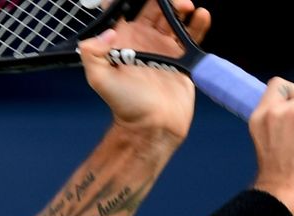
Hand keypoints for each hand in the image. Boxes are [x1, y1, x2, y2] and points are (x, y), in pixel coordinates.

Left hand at [78, 0, 209, 140]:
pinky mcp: (181, 57)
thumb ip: (93, 54)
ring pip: (172, 17)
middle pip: (153, 8)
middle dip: (162, 0)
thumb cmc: (125, 105)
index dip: (128, 1)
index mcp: (122, 41)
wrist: (152, 125)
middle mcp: (142, 41)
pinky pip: (191, 34)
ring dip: (180, 7)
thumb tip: (107, 32)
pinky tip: (200, 16)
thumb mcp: (100, 80)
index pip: (123, 11)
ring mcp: (162, 47)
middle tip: (172, 1)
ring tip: (187, 6)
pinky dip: (198, 22)